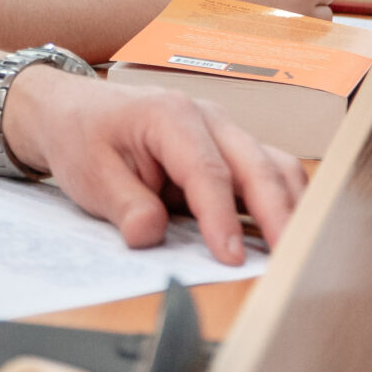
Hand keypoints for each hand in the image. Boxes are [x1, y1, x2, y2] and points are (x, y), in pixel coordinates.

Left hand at [0, 72, 303, 265]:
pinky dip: (282, 201)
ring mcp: (224, 132)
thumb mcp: (90, 173)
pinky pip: (267, 172)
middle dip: (278, 215)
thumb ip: (125, 205)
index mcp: (171, 115)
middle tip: (289, 261)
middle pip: (257, 166)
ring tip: (298, 251)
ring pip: (273, 166)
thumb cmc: (83, 136)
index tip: (231, 257)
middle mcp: (208, 118)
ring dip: (290, 207)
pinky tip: (287, 233)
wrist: (72, 111)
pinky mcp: (228, 150)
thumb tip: (151, 235)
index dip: (222, 218)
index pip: (208, 172)